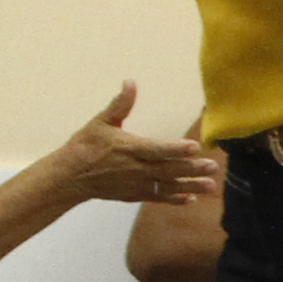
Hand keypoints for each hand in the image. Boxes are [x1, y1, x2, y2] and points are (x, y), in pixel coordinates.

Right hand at [57, 80, 224, 209]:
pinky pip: (157, 198)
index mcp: (129, 149)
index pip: (157, 149)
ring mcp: (136, 184)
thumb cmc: (85, 146)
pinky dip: (174, 199)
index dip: (176, 148)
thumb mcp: (101, 121)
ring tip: (211, 187)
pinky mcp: (134, 195)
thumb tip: (130, 82)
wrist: (70, 177)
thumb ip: (120, 104)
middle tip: (213, 168)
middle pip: (168, 170)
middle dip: (192, 169)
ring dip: (190, 186)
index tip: (194, 147)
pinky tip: (190, 199)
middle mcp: (135, 169)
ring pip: (167, 186)